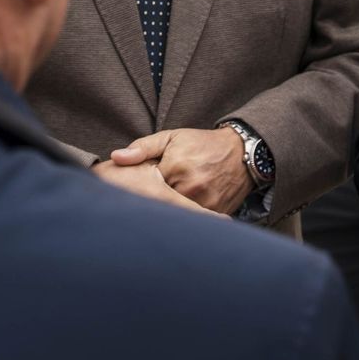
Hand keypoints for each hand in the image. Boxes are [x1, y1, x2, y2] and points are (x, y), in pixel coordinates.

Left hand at [112, 127, 251, 214]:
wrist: (243, 150)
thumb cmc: (203, 143)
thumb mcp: (172, 138)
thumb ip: (143, 148)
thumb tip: (116, 158)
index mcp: (175, 166)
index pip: (146, 187)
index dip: (141, 190)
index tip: (137, 190)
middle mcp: (191, 185)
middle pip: (161, 204)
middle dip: (154, 204)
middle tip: (149, 202)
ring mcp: (206, 200)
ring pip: (178, 215)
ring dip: (170, 213)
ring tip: (167, 207)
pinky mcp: (217, 211)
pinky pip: (196, 221)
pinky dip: (188, 218)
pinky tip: (184, 214)